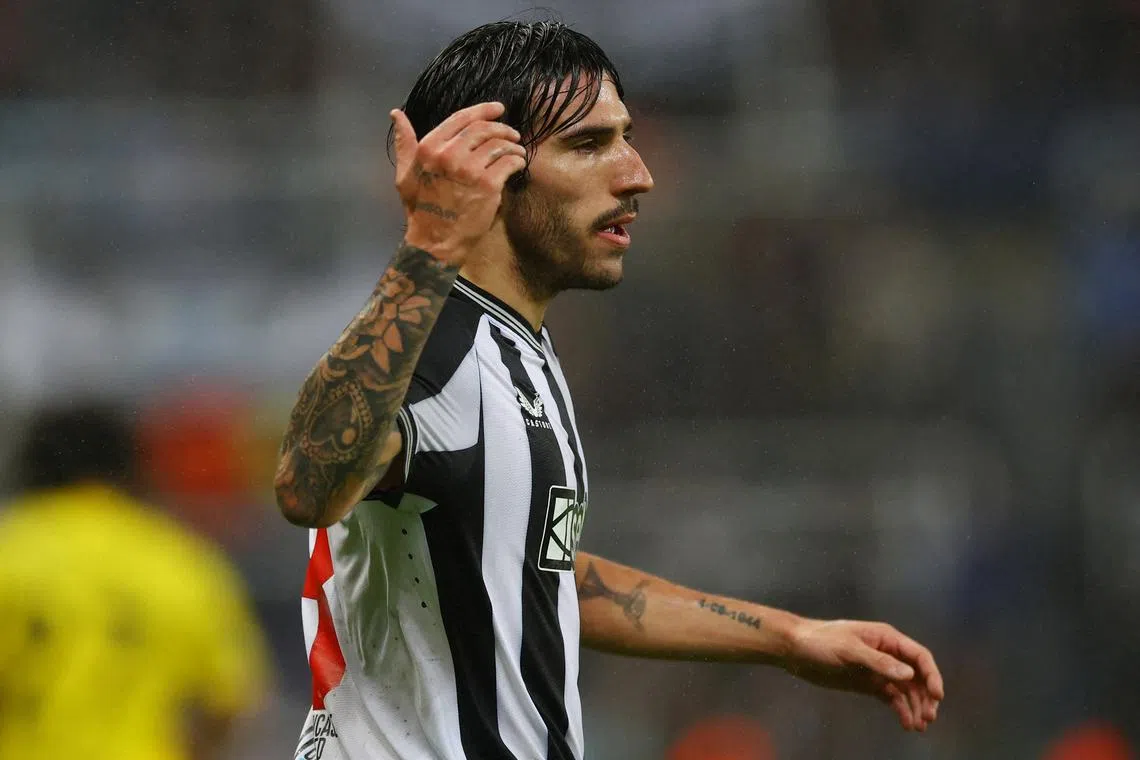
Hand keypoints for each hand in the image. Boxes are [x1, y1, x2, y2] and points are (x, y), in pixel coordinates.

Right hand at [390, 102, 527, 264]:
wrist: (436, 241)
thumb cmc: (420, 208)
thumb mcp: (405, 173)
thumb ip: (405, 143)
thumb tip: (396, 113)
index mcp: (429, 148)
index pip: (461, 119)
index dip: (483, 110)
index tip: (498, 109)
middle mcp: (449, 154)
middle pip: (483, 129)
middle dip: (502, 128)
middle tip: (512, 133)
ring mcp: (470, 169)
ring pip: (499, 145)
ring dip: (513, 144)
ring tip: (517, 149)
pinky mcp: (488, 185)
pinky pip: (509, 162)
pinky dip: (517, 160)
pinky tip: (518, 163)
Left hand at [784, 619, 943, 731]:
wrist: (796, 650)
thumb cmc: (821, 641)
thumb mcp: (849, 649)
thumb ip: (879, 662)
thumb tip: (910, 675)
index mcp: (886, 638)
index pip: (918, 656)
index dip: (931, 675)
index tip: (937, 696)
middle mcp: (887, 653)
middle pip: (917, 675)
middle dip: (926, 695)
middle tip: (929, 716)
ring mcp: (878, 669)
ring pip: (906, 689)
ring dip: (915, 705)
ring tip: (919, 725)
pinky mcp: (869, 683)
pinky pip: (891, 697)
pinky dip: (901, 709)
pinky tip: (906, 723)